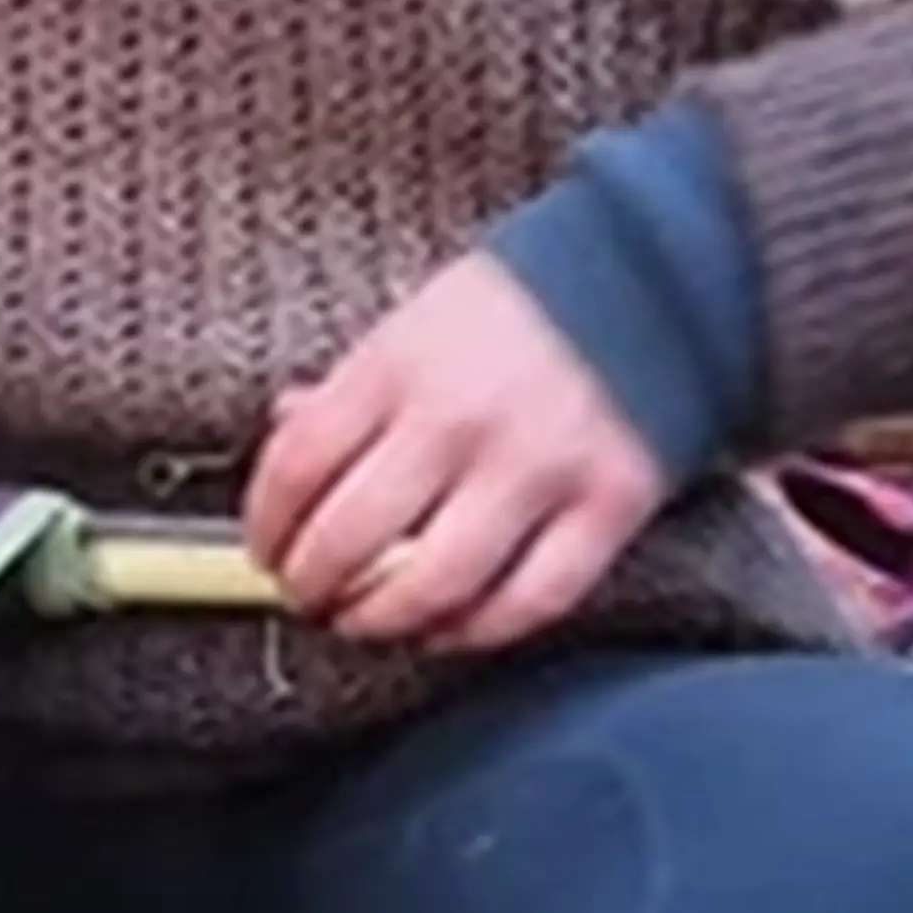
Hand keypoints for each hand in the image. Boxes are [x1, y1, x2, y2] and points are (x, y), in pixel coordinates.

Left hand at [246, 251, 671, 650]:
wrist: (651, 281)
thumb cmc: (516, 308)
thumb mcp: (412, 322)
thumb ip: (350, 386)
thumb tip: (286, 434)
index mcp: (396, 365)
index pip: (298, 464)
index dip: (266, 524)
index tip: (261, 551)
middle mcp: (458, 419)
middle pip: (351, 534)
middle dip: (311, 584)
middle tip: (304, 598)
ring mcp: (536, 467)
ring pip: (433, 582)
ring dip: (382, 619)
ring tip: (362, 623)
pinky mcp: (609, 506)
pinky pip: (530, 599)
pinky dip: (478, 631)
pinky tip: (446, 630)